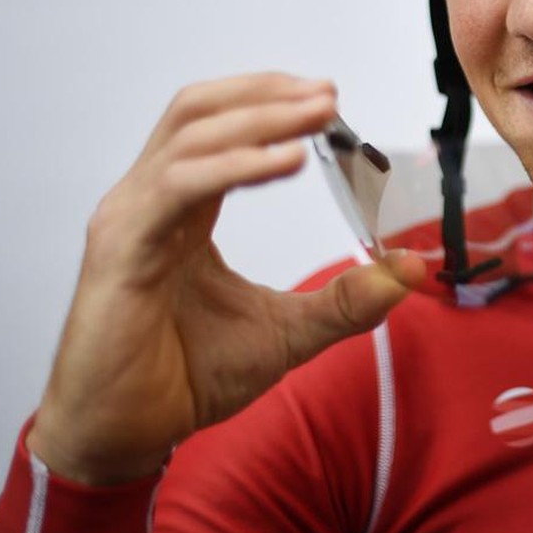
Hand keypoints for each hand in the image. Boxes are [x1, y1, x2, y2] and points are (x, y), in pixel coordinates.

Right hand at [28, 73, 424, 484]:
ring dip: (260, 118)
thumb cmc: (184, 379)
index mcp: (180, 209)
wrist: (124, 437)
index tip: (330, 101)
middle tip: (331, 96)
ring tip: (318, 114)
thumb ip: (347, 300)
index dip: (270, 103)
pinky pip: (179, 186)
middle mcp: (148, 201)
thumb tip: (411, 270)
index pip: (217, 126)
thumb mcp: (288, 333)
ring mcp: (129, 219)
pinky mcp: (121, 249)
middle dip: (268, 95)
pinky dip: (235, 165)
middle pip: (200, 112)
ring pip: (192, 137)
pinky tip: (286, 162)